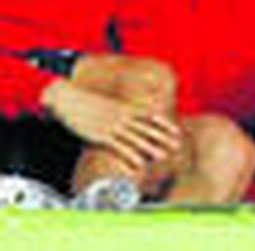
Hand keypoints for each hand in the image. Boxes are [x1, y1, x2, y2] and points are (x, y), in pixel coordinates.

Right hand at [42, 80, 181, 172]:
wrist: (69, 98)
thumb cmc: (85, 102)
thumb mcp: (105, 104)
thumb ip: (116, 111)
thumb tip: (122, 116)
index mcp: (125, 107)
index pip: (151, 116)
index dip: (164, 124)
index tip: (177, 130)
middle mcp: (123, 116)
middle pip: (147, 127)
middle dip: (163, 137)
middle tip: (177, 145)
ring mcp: (113, 126)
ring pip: (136, 138)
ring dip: (150, 148)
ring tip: (162, 156)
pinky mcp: (101, 136)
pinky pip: (119, 148)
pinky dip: (129, 157)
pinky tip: (137, 165)